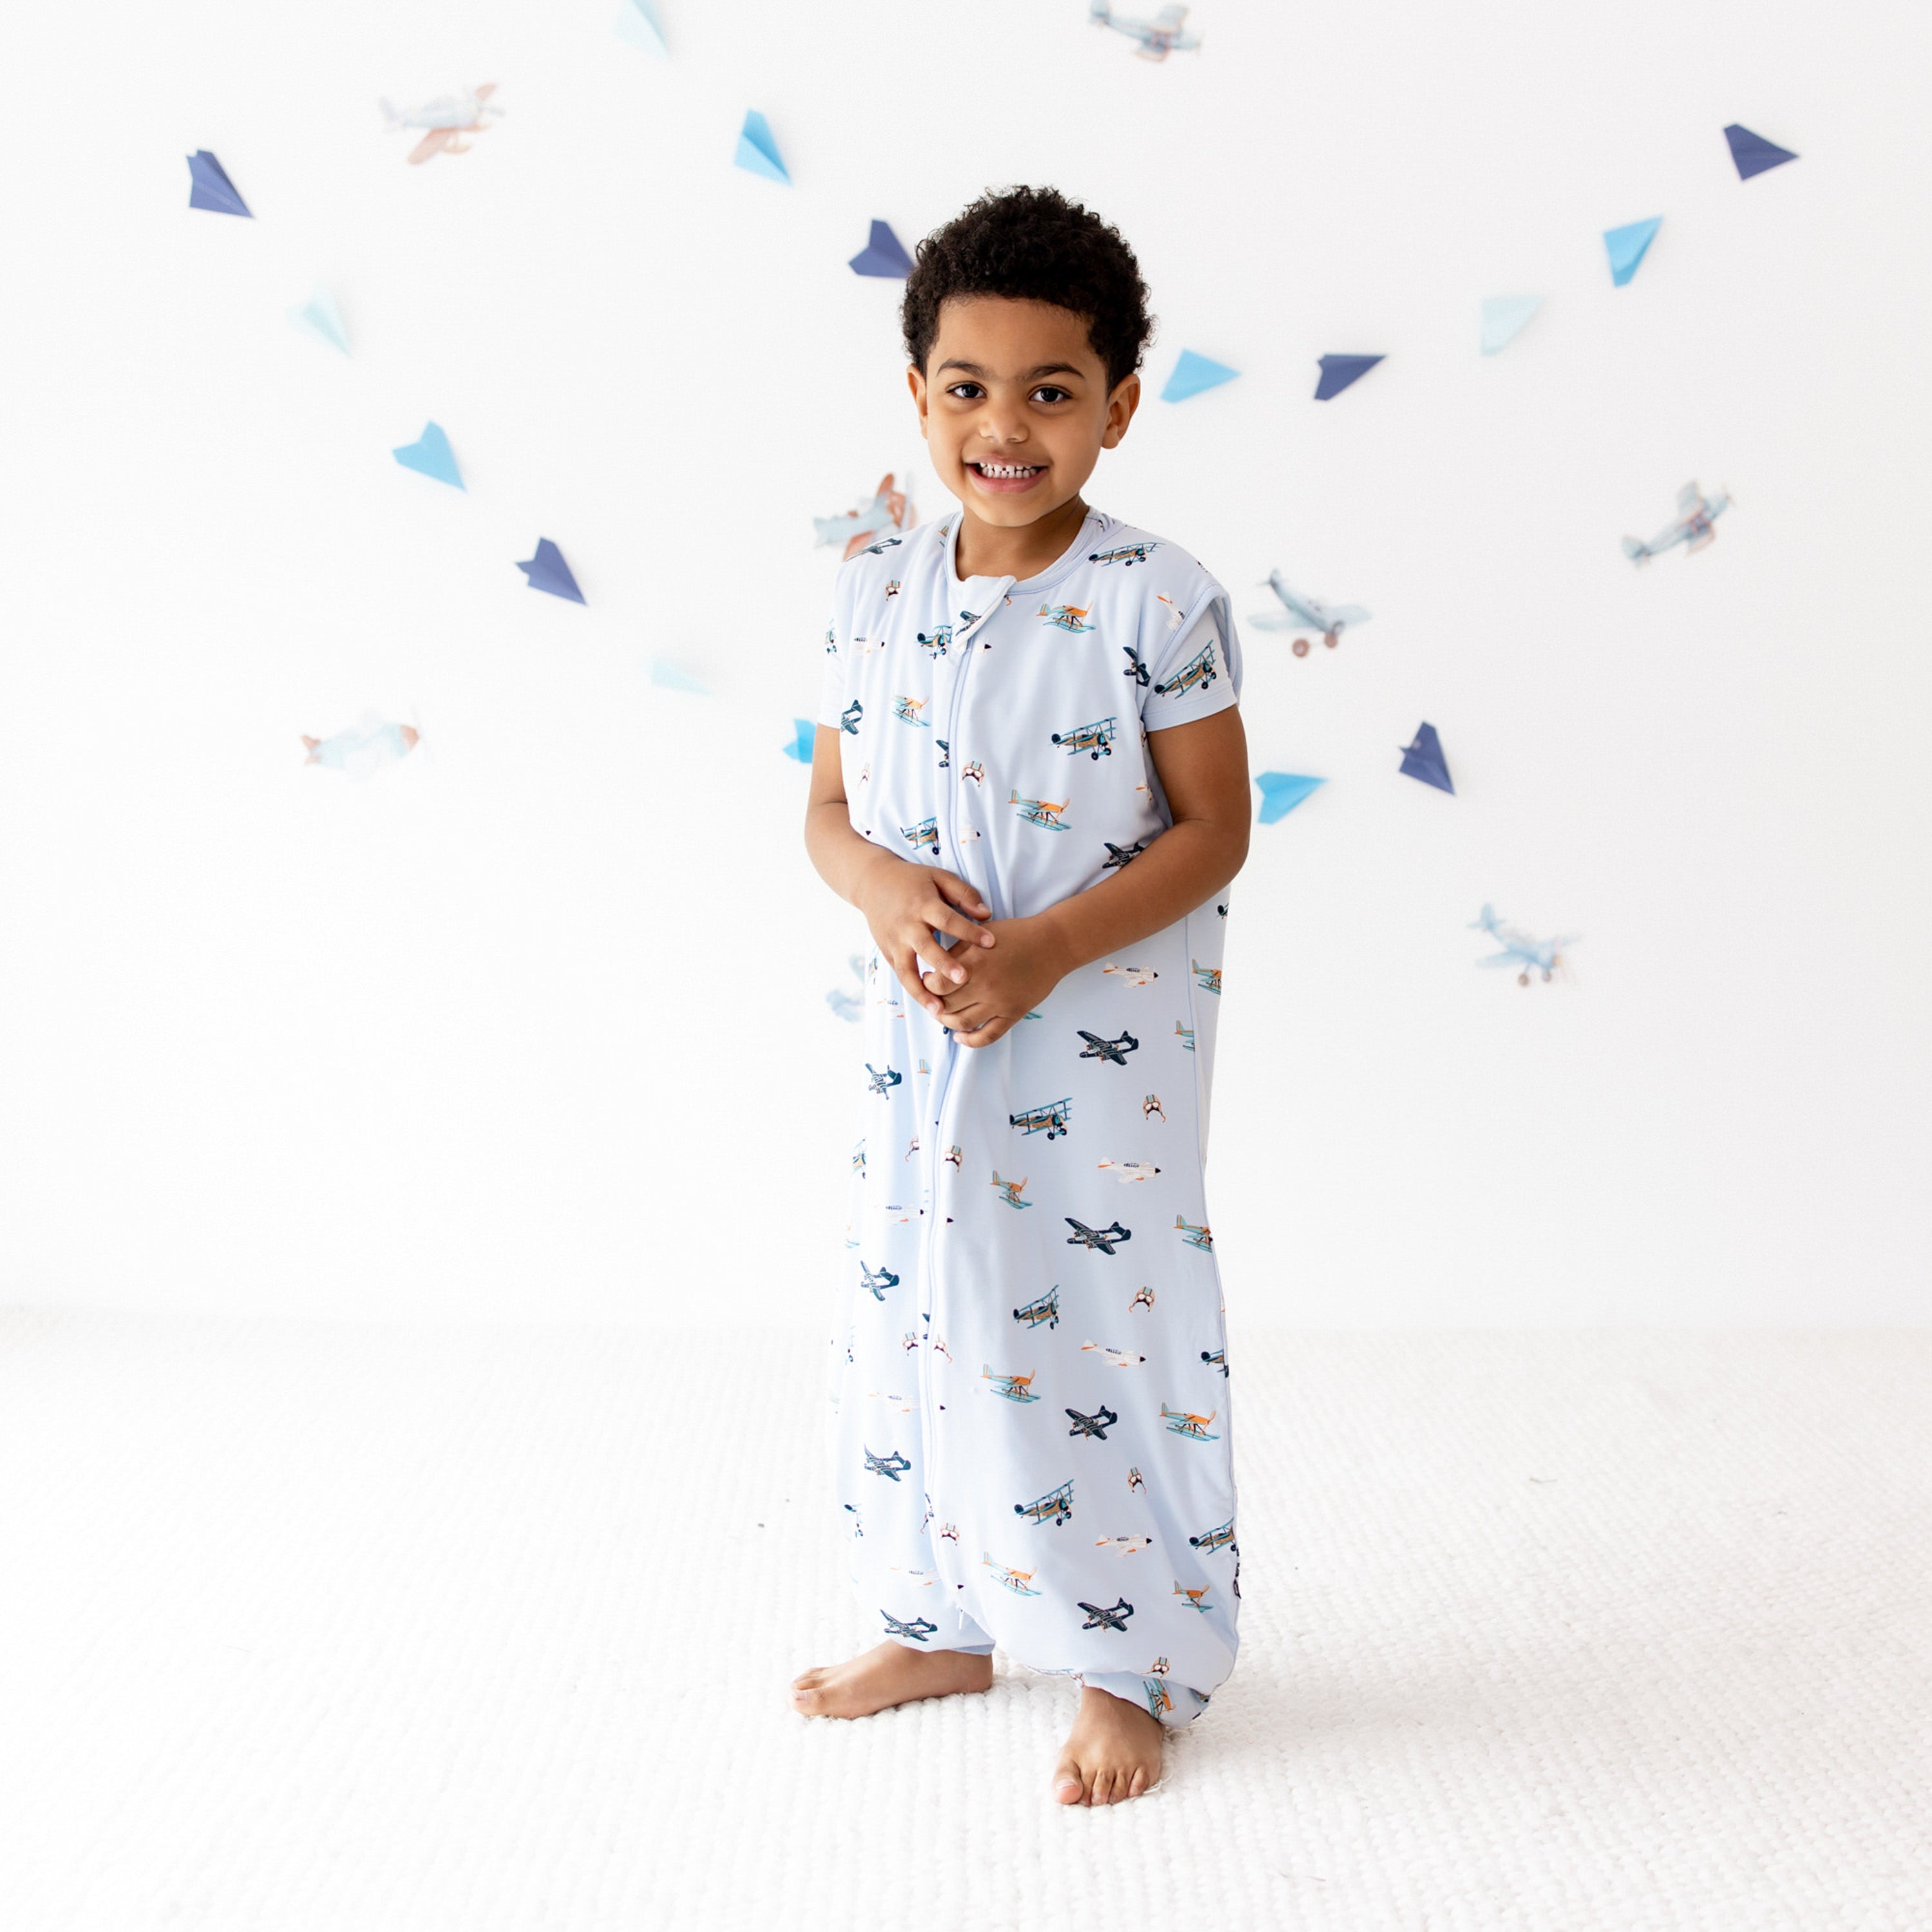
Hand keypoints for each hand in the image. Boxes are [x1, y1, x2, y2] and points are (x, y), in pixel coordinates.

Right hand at [852, 852, 997, 1014]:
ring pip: (907, 970)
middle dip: (943, 964)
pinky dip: (914, 991)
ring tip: (939, 1011)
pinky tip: (930, 1006)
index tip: (991, 943)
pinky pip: (901, 975)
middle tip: (963, 979)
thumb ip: (963, 894)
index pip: (947, 919)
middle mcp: (906, 925)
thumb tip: (986, 915)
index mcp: (922, 904)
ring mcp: (894, 941)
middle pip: (925, 947)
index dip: (968, 931)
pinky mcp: (887, 952)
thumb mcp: (939, 877)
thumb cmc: (913, 880)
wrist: (872, 882)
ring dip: (922, 991)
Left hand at [918, 915, 1075, 1046]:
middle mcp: (984, 985)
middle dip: (934, 1004)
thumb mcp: (981, 934)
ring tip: (943, 1015)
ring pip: (962, 1022)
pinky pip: (987, 1036)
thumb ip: (957, 951)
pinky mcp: (1012, 1014)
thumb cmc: (1016, 935)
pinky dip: (970, 1041)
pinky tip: (960, 1036)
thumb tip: (936, 971)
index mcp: (973, 961)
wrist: (1052, 945)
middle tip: (933, 1000)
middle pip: (945, 1005)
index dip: (927, 985)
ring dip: (947, 1022)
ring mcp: (999, 1003)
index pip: (936, 984)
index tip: (929, 981)